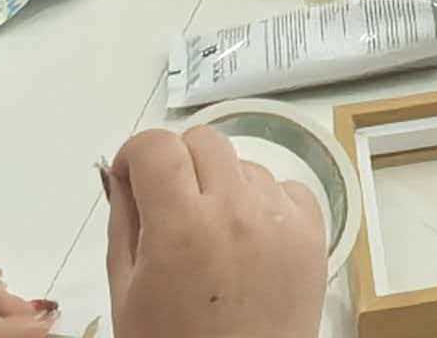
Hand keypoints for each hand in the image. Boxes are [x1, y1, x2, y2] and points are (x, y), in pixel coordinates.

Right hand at [106, 126, 326, 337]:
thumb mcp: (127, 294)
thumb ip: (124, 224)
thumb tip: (125, 177)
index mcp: (180, 226)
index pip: (156, 146)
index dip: (138, 156)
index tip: (134, 177)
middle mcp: (234, 211)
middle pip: (204, 141)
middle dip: (179, 164)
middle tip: (171, 205)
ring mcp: (278, 220)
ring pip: (244, 164)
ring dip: (223, 186)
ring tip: (214, 237)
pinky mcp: (312, 234)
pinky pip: (286, 189)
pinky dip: (265, 204)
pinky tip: (250, 242)